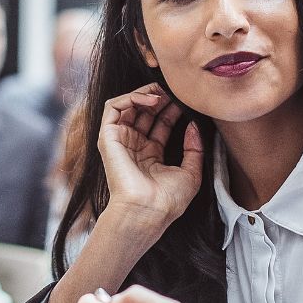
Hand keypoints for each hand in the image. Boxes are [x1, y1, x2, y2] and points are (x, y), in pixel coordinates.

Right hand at [95, 85, 203, 233]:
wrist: (147, 211)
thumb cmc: (167, 200)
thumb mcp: (191, 173)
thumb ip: (194, 148)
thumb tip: (193, 125)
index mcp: (150, 155)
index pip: (159, 124)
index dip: (172, 110)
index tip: (185, 101)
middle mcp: (134, 146)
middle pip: (144, 112)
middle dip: (159, 97)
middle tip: (174, 90)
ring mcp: (120, 141)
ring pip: (128, 105)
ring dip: (145, 93)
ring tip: (163, 91)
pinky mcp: (108, 137)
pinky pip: (113, 107)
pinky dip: (131, 97)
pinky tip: (151, 99)